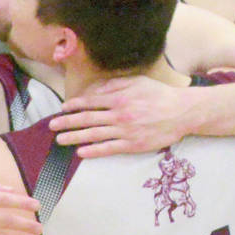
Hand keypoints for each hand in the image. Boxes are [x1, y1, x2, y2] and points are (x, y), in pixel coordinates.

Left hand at [54, 76, 196, 157]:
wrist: (182, 112)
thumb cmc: (160, 95)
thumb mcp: (138, 82)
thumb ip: (115, 85)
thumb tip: (94, 90)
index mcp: (120, 97)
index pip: (91, 102)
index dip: (74, 105)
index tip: (63, 109)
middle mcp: (120, 114)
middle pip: (88, 119)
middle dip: (67, 122)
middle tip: (51, 126)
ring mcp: (126, 131)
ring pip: (94, 134)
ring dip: (75, 137)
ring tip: (60, 140)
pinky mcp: (133, 145)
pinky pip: (109, 148)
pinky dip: (93, 151)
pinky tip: (81, 152)